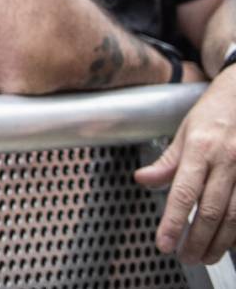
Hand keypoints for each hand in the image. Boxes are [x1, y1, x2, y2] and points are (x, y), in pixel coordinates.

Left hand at [136, 67, 235, 263]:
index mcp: (202, 148)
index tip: (163, 242)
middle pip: (211, 210)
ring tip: (205, 256)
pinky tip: (227, 241)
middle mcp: (227, 161)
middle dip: (196, 240)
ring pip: (235, 216)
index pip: (184, 192)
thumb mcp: (185, 131)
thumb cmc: (215, 113)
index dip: (173, 221)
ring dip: (219, 242)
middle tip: (184, 257)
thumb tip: (142, 181)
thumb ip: (166, 161)